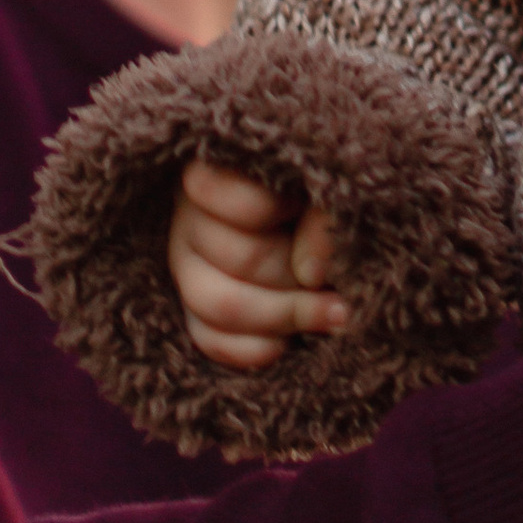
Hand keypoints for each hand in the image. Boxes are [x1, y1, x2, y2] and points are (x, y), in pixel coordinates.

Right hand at [169, 157, 351, 369]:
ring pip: (222, 307)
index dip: (280, 211)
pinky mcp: (193, 310)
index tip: (307, 207)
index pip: (240, 201)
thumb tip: (310, 277)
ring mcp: (186, 268)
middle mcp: (190, 220)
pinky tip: (293, 341)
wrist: (304, 215)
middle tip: (336, 282)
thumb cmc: (315, 189)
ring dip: (286, 317)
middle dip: (299, 278)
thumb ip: (322, 218)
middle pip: (243, 260)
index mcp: (217, 173)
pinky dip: (259, 349)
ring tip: (335, 314)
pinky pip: (212, 343)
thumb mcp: (325, 188)